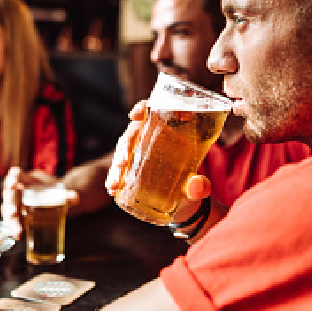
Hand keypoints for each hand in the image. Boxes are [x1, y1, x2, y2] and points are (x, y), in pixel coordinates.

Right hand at [1, 168, 77, 236]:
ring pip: (7, 209)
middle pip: (9, 195)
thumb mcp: (62, 193)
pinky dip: (13, 227)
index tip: (12, 184)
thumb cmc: (56, 194)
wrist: (56, 203)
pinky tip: (17, 235)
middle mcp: (19, 190)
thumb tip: (75, 197)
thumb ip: (68, 195)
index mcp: (29, 180)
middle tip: (14, 215)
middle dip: (10, 205)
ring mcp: (16, 202)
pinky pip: (11, 219)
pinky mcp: (16, 214)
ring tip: (17, 232)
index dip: (12, 178)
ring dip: (10, 220)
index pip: (16, 175)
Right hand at [104, 101, 210, 225]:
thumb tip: (197, 187)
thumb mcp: (198, 183)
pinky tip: (111, 190)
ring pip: (122, 153)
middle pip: (132, 134)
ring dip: (116, 166)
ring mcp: (138, 155)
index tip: (136, 114)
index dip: (143, 108)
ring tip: (114, 182)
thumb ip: (200, 185)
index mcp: (167, 131)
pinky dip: (113, 180)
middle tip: (123, 161)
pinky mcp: (131, 171)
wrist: (185, 202)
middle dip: (124, 146)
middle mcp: (149, 139)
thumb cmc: (192, 183)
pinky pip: (119, 171)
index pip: (153, 112)